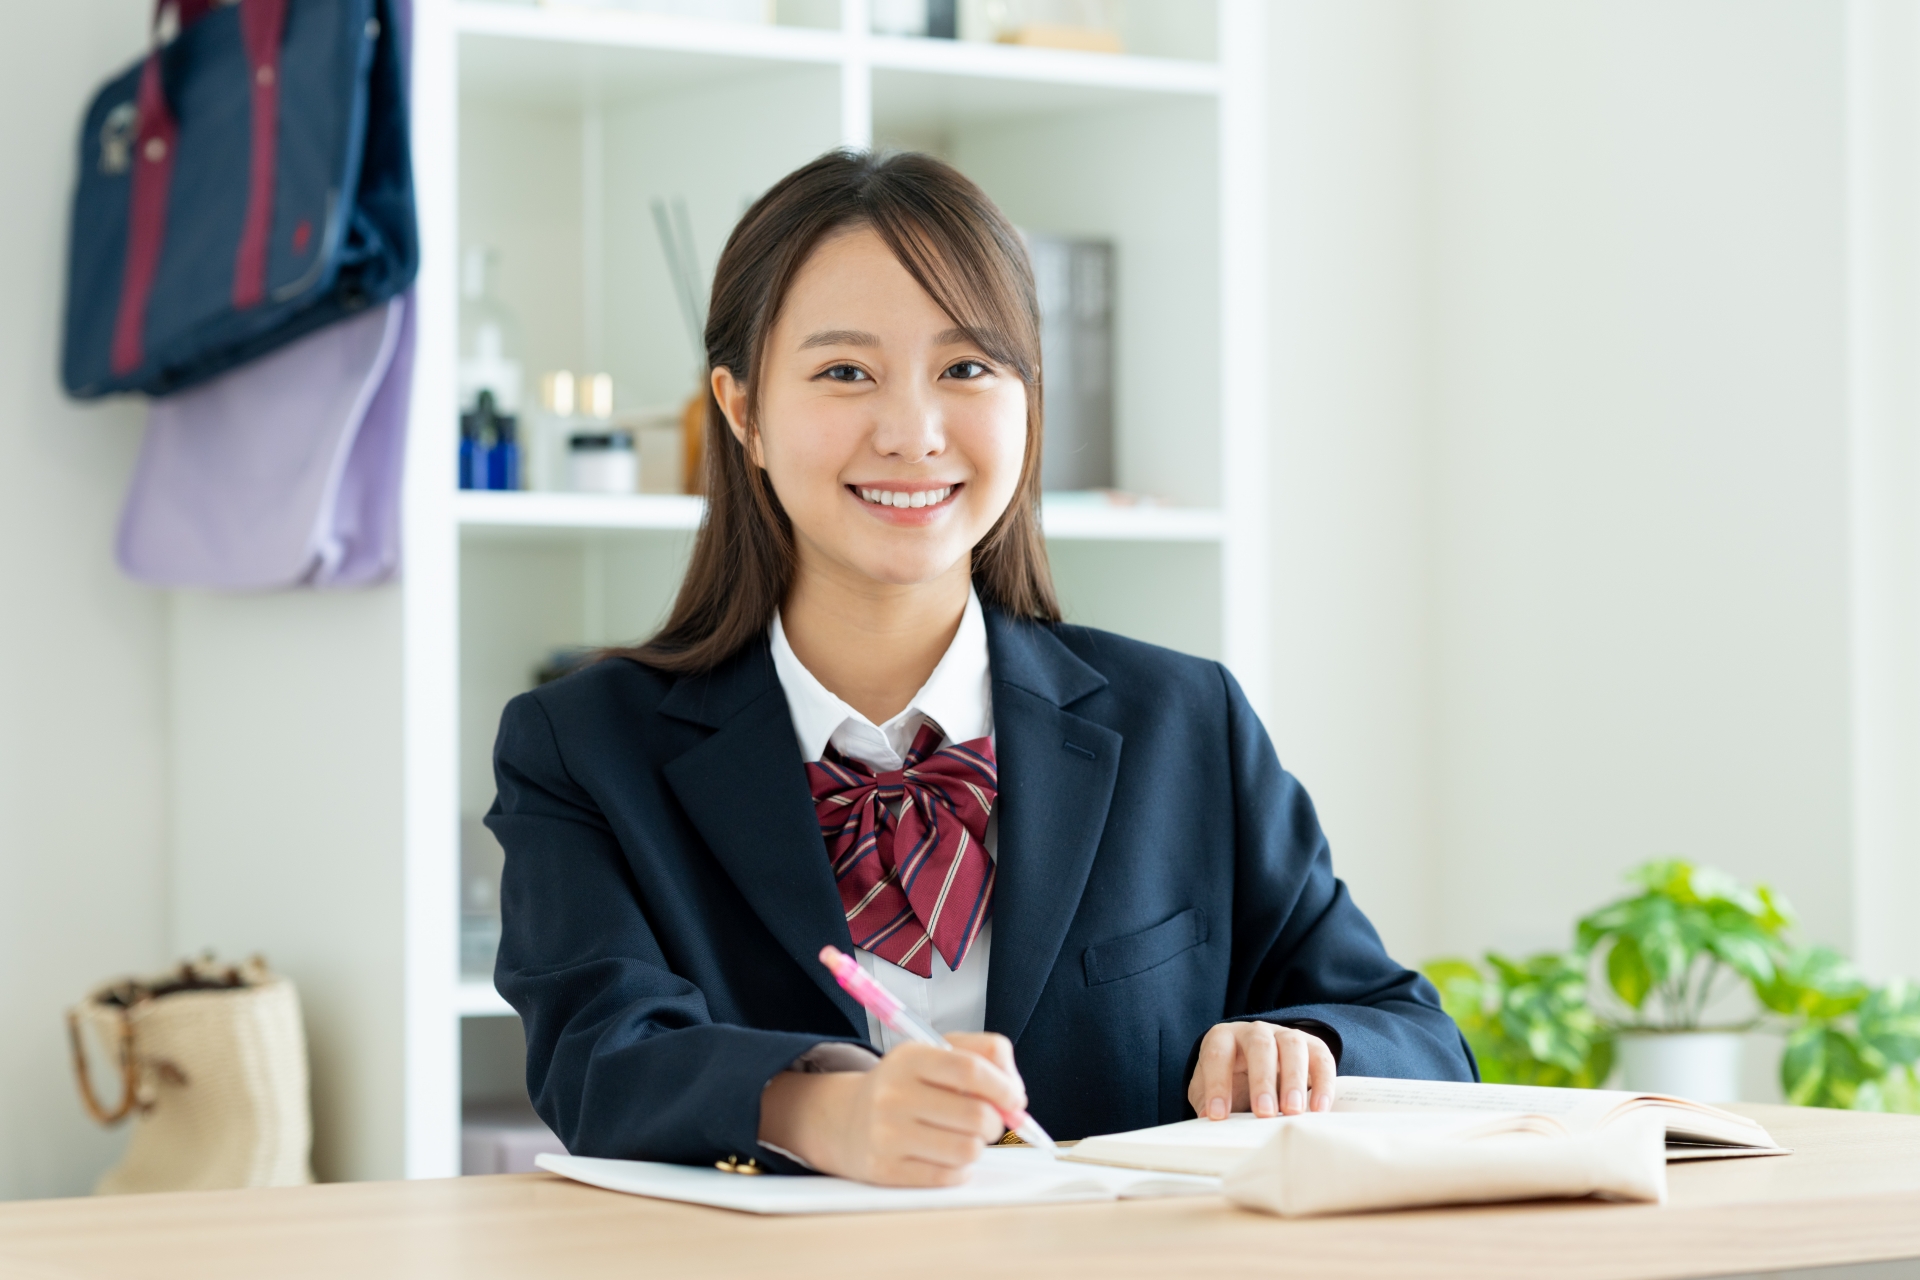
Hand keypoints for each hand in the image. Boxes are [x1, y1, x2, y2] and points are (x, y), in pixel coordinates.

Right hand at [759, 1032, 1027, 1185]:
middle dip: (995, 1122)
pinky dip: (960, 1169)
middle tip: (987, 1121)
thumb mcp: (937, 1053)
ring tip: (963, 1137)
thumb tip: (1016, 1094)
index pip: (970, 1070)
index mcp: (910, 1057)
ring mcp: (886, 1134)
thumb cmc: (907, 1085)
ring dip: (977, 1147)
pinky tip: (947, 1156)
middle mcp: (893, 1094)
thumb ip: (985, 1055)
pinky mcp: (885, 1169)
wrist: (847, 1120)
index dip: (1003, 1087)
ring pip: (967, 1150)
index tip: (1014, 1098)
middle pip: (976, 1115)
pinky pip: (948, 1176)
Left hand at [1187, 1022, 1334, 1119]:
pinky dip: (1323, 1083)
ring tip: (1293, 1112)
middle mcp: (1254, 1031)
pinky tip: (1319, 1109)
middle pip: (1260, 1046)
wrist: (1257, 1069)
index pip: (1217, 1054)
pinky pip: (1321, 1058)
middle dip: (1262, 1080)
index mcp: (1223, 1038)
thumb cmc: (1231, 1083)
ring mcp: (1285, 1035)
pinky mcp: (1311, 1046)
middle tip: (1264, 1113)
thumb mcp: (1211, 1091)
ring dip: (1294, 1080)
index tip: (1217, 1116)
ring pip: (1292, 1047)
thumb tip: (1207, 1125)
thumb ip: (1207, 1105)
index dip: (1217, 1084)